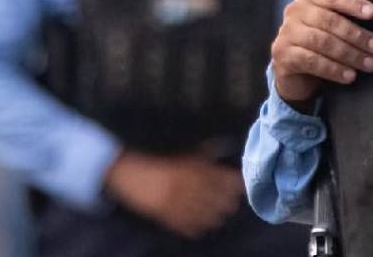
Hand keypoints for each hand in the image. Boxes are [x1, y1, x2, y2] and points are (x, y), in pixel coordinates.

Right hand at [103, 151, 243, 238]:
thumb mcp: (184, 154)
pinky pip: (185, 224)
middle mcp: (187, 185)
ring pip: (202, 213)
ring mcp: (176, 201)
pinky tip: (202, 228)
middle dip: (226, 202)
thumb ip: (205, 153)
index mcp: (192, 169)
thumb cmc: (162, 163)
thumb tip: (226, 145)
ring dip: (214, 216)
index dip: (233, 184)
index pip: (220, 178)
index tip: (240, 187)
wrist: (132, 173)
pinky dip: (195, 227)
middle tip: (233, 204)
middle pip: (214, 197)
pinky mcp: (165, 215)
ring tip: (221, 217)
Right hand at [270, 0, 372, 108]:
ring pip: (322, 42)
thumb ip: (346, 16)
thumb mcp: (331, 25)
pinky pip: (312, 61)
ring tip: (368, 64)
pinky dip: (334, 69)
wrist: (293, 72)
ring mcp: (286, 33)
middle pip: (329, 21)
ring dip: (349, 54)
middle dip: (356, 35)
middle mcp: (294, 12)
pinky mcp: (283, 56)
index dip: (353, 4)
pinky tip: (349, 76)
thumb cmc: (318, 43)